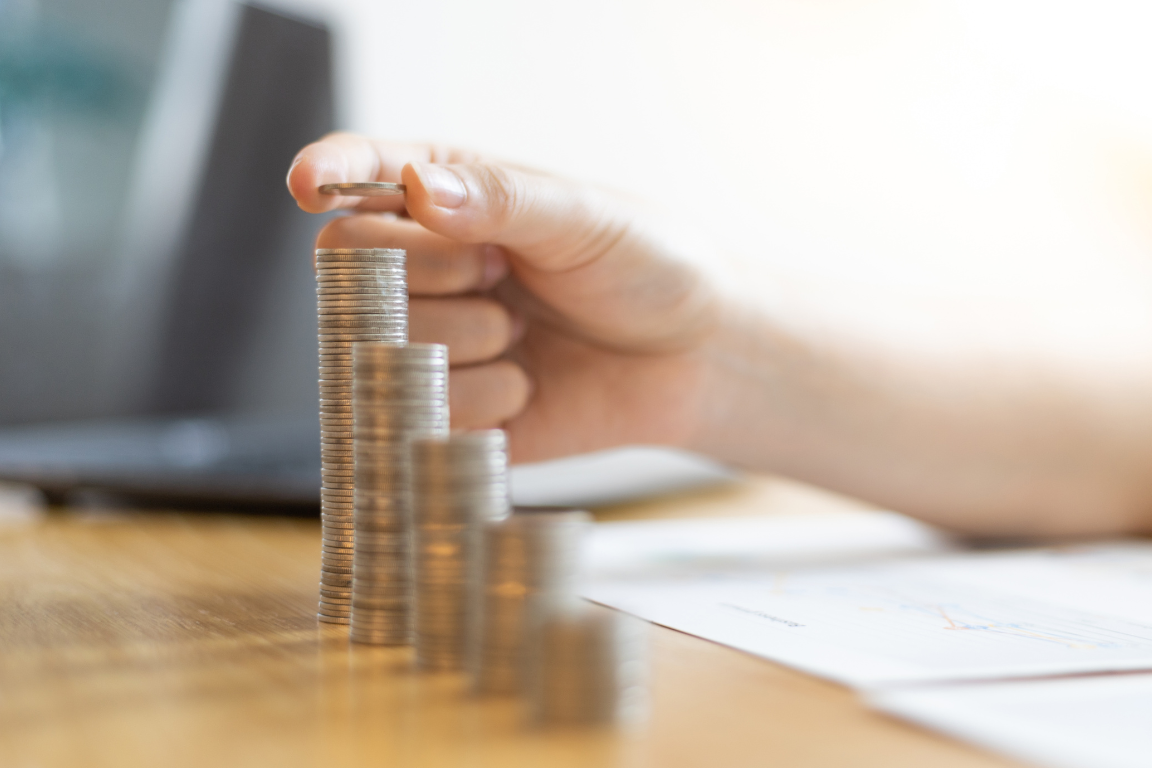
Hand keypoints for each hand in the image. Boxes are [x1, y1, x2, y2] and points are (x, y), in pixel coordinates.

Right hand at [288, 133, 727, 462]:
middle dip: (433, 273)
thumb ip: (500, 198)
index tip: (310, 184)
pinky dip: (484, 399)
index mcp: (448, 199)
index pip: (360, 176)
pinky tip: (529, 383)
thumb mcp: (582, 216)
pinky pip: (422, 413)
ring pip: (383, 346)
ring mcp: (433, 342)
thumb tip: (415, 188)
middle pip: (353, 268)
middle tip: (501, 275)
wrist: (695, 359)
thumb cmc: (646, 268)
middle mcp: (425, 268)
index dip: (328, 173)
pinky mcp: (452, 413)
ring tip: (522, 333)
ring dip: (465, 340)